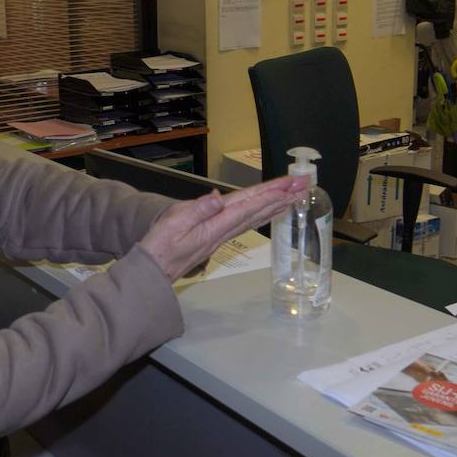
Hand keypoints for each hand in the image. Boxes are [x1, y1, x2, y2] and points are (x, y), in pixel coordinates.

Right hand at [137, 176, 310, 282]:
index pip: (248, 206)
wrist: (153, 272)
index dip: (269, 194)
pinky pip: (247, 223)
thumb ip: (196, 211)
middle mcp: (223, 231)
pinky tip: (271, 210)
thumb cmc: (158, 247)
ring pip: (256, 217)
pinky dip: (262, 214)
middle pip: (258, 210)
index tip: (288, 186)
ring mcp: (222, 235)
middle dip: (282, 196)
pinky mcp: (217, 236)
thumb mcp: (172, 224)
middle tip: (303, 184)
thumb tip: (218, 198)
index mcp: (215, 225)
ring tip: (296, 195)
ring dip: (277, 205)